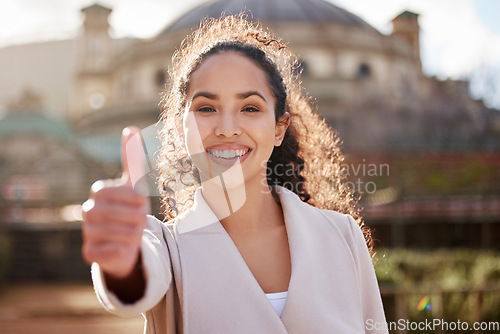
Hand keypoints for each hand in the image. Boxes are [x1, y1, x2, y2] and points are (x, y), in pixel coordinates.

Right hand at [82, 127, 150, 278]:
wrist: (125, 242)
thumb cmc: (131, 210)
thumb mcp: (135, 185)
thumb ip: (133, 159)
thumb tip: (130, 128)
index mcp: (99, 191)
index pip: (130, 195)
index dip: (140, 201)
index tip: (139, 204)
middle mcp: (88, 210)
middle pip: (130, 216)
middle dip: (140, 220)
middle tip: (136, 222)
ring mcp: (87, 232)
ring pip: (125, 235)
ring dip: (134, 236)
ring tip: (129, 234)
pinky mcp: (89, 253)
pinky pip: (114, 252)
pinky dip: (123, 251)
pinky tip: (121, 248)